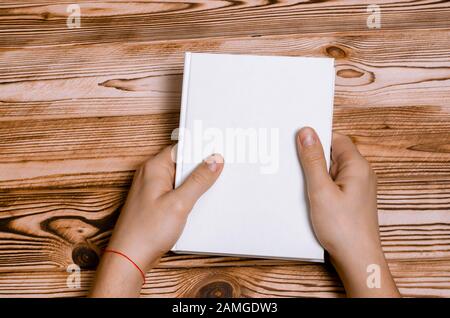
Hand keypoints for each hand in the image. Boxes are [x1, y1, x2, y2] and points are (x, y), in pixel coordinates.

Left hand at [90, 145, 223, 296]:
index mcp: (154, 168)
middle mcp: (151, 175)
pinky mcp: (155, 203)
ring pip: (180, 179)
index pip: (181, 148)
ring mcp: (152, 190)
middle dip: (200, 169)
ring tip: (207, 192)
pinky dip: (187, 196)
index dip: (200, 150)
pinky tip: (196, 205)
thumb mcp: (180, 203)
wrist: (130, 258)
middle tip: (218, 174)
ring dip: (194, 185)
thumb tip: (214, 160)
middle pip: (182, 163)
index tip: (218, 153)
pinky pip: (175, 192)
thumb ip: (199, 180)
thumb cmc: (146, 231)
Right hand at [296, 127, 399, 296]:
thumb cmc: (343, 229)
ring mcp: (357, 188)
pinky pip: (332, 185)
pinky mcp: (351, 200)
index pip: (336, 138)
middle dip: (312, 159)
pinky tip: (308, 198)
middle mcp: (360, 174)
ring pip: (331, 171)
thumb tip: (306, 132)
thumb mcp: (320, 190)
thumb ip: (312, 160)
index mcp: (357, 166)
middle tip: (294, 165)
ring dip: (315, 175)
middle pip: (333, 154)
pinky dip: (319, 187)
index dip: (316, 138)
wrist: (357, 260)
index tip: (297, 141)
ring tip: (301, 186)